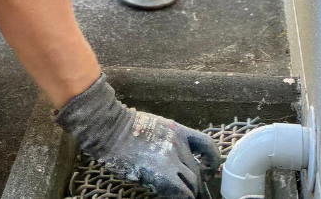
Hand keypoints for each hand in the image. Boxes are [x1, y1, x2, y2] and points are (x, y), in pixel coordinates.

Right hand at [55, 74, 220, 198]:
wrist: (109, 127)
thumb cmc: (122, 128)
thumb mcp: (152, 127)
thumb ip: (167, 142)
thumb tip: (176, 163)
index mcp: (177, 130)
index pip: (207, 146)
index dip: (211, 163)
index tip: (206, 172)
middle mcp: (178, 143)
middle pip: (197, 172)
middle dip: (197, 187)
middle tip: (194, 196)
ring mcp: (171, 159)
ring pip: (193, 185)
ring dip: (188, 193)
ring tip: (180, 196)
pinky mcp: (163, 174)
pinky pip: (182, 193)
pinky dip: (179, 197)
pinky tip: (171, 195)